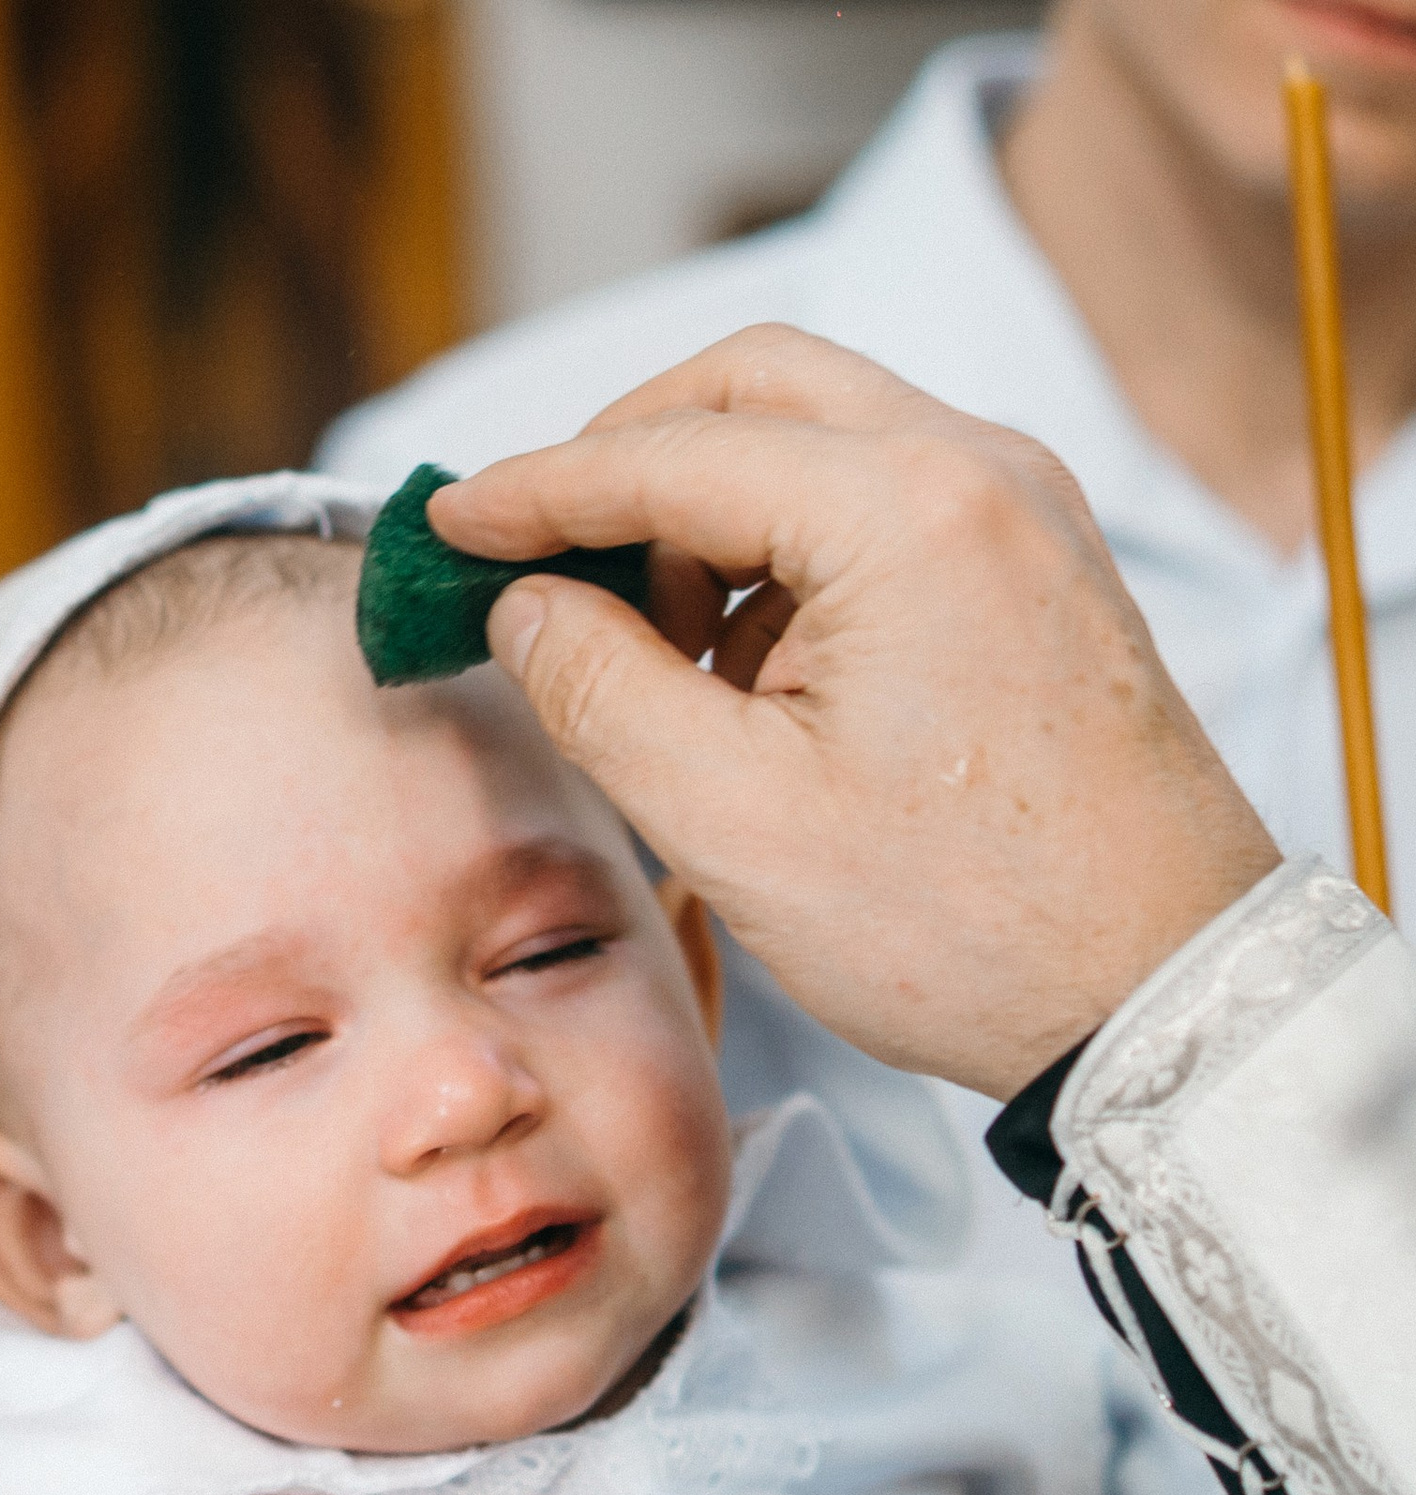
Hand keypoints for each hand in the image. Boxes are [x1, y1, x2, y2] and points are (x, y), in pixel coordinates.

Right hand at [431, 326, 1279, 1098]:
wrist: (1161, 991)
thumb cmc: (971, 925)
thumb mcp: (735, 821)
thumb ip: (601, 690)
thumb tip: (526, 609)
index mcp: (907, 514)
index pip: (672, 451)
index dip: (536, 489)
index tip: (448, 522)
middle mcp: (981, 474)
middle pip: (754, 388)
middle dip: (624, 463)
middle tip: (535, 562)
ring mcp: (1021, 514)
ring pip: (817, 442)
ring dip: (704, 520)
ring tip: (649, 664)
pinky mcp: (1032, 569)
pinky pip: (877, 510)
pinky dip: (781, 562)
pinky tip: (741, 681)